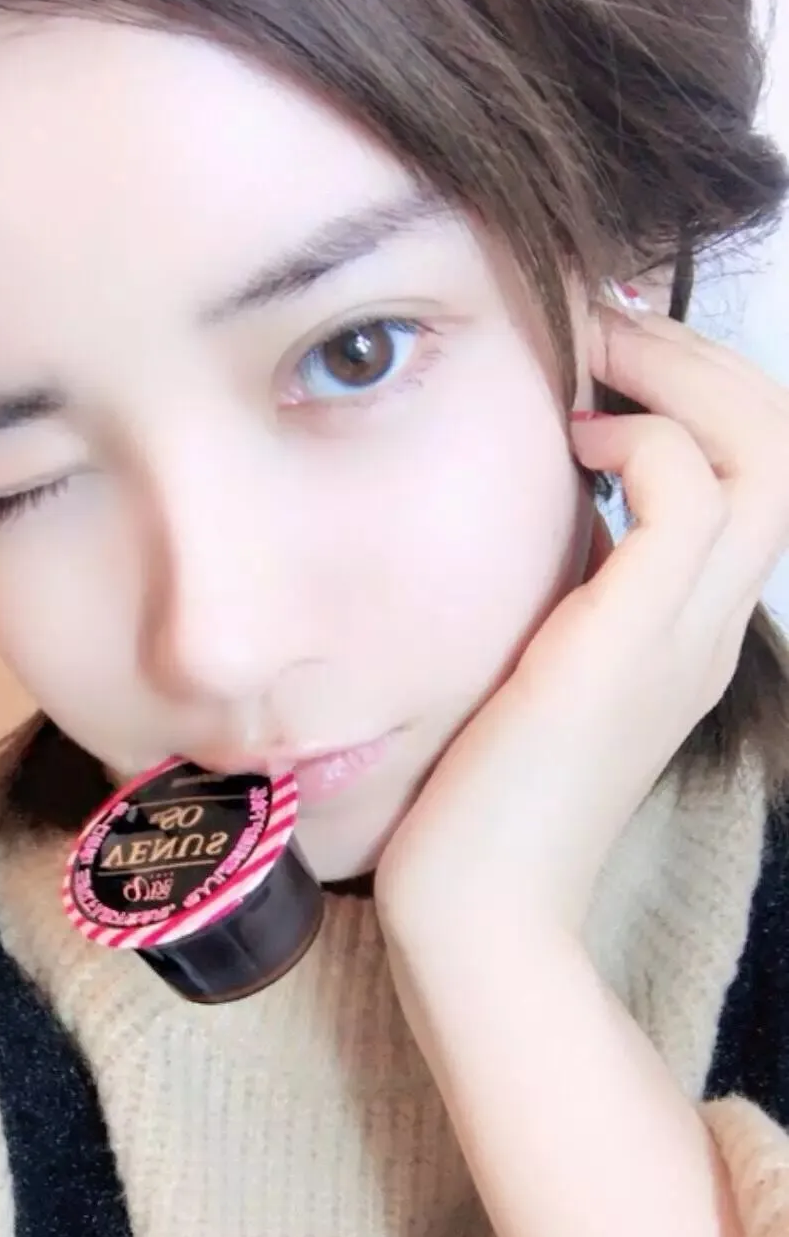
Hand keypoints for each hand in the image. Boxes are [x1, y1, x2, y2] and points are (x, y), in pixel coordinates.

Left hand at [376, 288, 788, 946]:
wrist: (477, 912)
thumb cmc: (481, 793)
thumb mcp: (532, 663)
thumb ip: (557, 587)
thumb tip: (534, 495)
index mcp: (689, 628)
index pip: (751, 472)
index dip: (696, 391)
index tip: (605, 354)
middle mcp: (710, 624)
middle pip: (781, 443)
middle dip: (703, 357)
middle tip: (610, 324)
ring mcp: (685, 634)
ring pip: (762, 452)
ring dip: (678, 376)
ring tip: (593, 360)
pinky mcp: (630, 643)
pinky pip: (687, 494)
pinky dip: (640, 439)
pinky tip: (568, 443)